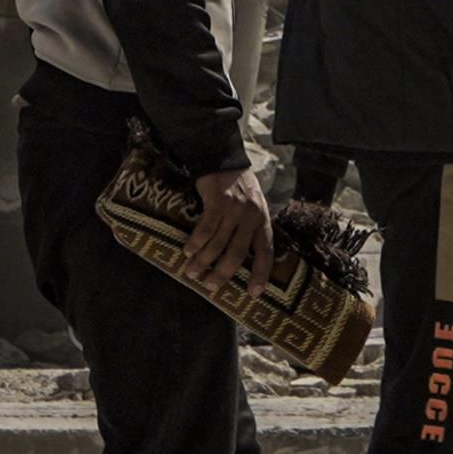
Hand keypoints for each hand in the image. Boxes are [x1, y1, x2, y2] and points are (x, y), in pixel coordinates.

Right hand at [183, 167, 268, 293]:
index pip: (265, 252)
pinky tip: (187, 251)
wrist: (224, 159)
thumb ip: (252, 229)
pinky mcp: (217, 202)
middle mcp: (251, 217)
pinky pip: (205, 229)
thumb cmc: (239, 187)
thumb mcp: (254, 206)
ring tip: (192, 272)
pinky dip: (195, 243)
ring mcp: (234, 210)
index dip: (260, 274)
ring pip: (218, 244)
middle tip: (210, 286)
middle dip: (222, 273)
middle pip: (237, 254)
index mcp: (263, 220)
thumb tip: (243, 259)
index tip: (254, 294)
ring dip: (203, 261)